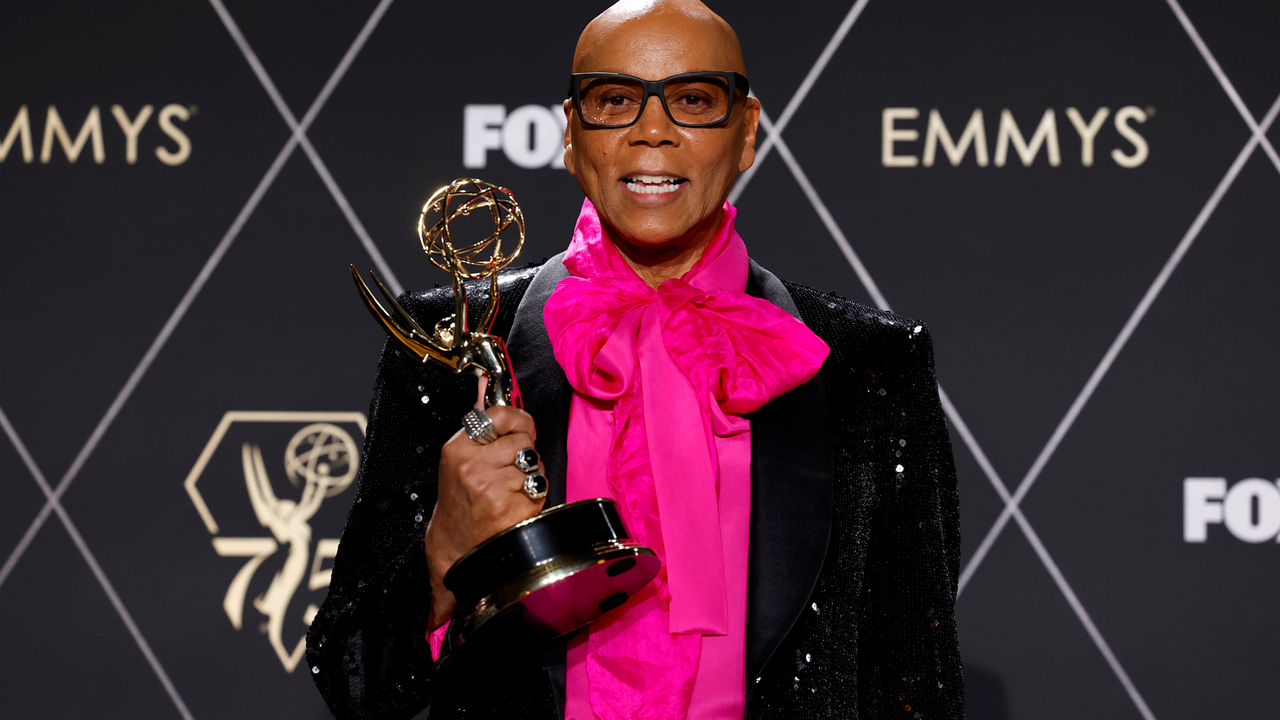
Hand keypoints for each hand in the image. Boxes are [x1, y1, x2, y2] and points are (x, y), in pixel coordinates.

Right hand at [424, 380, 545, 629]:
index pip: (500, 415)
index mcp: (457, 447)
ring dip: (532, 476)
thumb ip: (479, 419)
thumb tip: (485, 380)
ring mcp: (489, 487)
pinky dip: (534, 497)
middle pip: (523, 440)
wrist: (457, 547)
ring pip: (534, 463)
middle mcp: (471, 465)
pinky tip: (516, 505)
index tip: (520, 431)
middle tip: (511, 470)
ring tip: (512, 489)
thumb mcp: (460, 456)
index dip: (519, 422)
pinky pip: (540, 488)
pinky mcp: (509, 507)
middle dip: (525, 454)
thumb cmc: (462, 498)